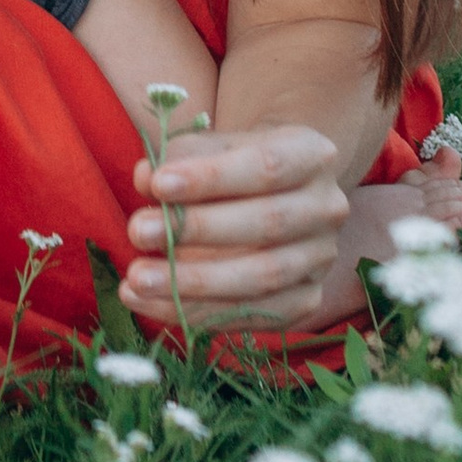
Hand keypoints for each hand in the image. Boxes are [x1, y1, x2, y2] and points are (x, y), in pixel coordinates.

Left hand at [117, 122, 350, 336]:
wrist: (277, 196)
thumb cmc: (235, 164)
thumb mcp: (213, 146)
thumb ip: (181, 157)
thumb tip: (145, 178)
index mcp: (312, 155)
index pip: (265, 166)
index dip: (211, 178)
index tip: (157, 184)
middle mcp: (326, 208)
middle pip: (266, 223)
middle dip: (196, 230)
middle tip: (137, 231)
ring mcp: (320, 259)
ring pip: (260, 278)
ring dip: (192, 283)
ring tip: (136, 280)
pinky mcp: (306, 300)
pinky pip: (251, 315)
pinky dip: (196, 313)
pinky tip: (149, 304)